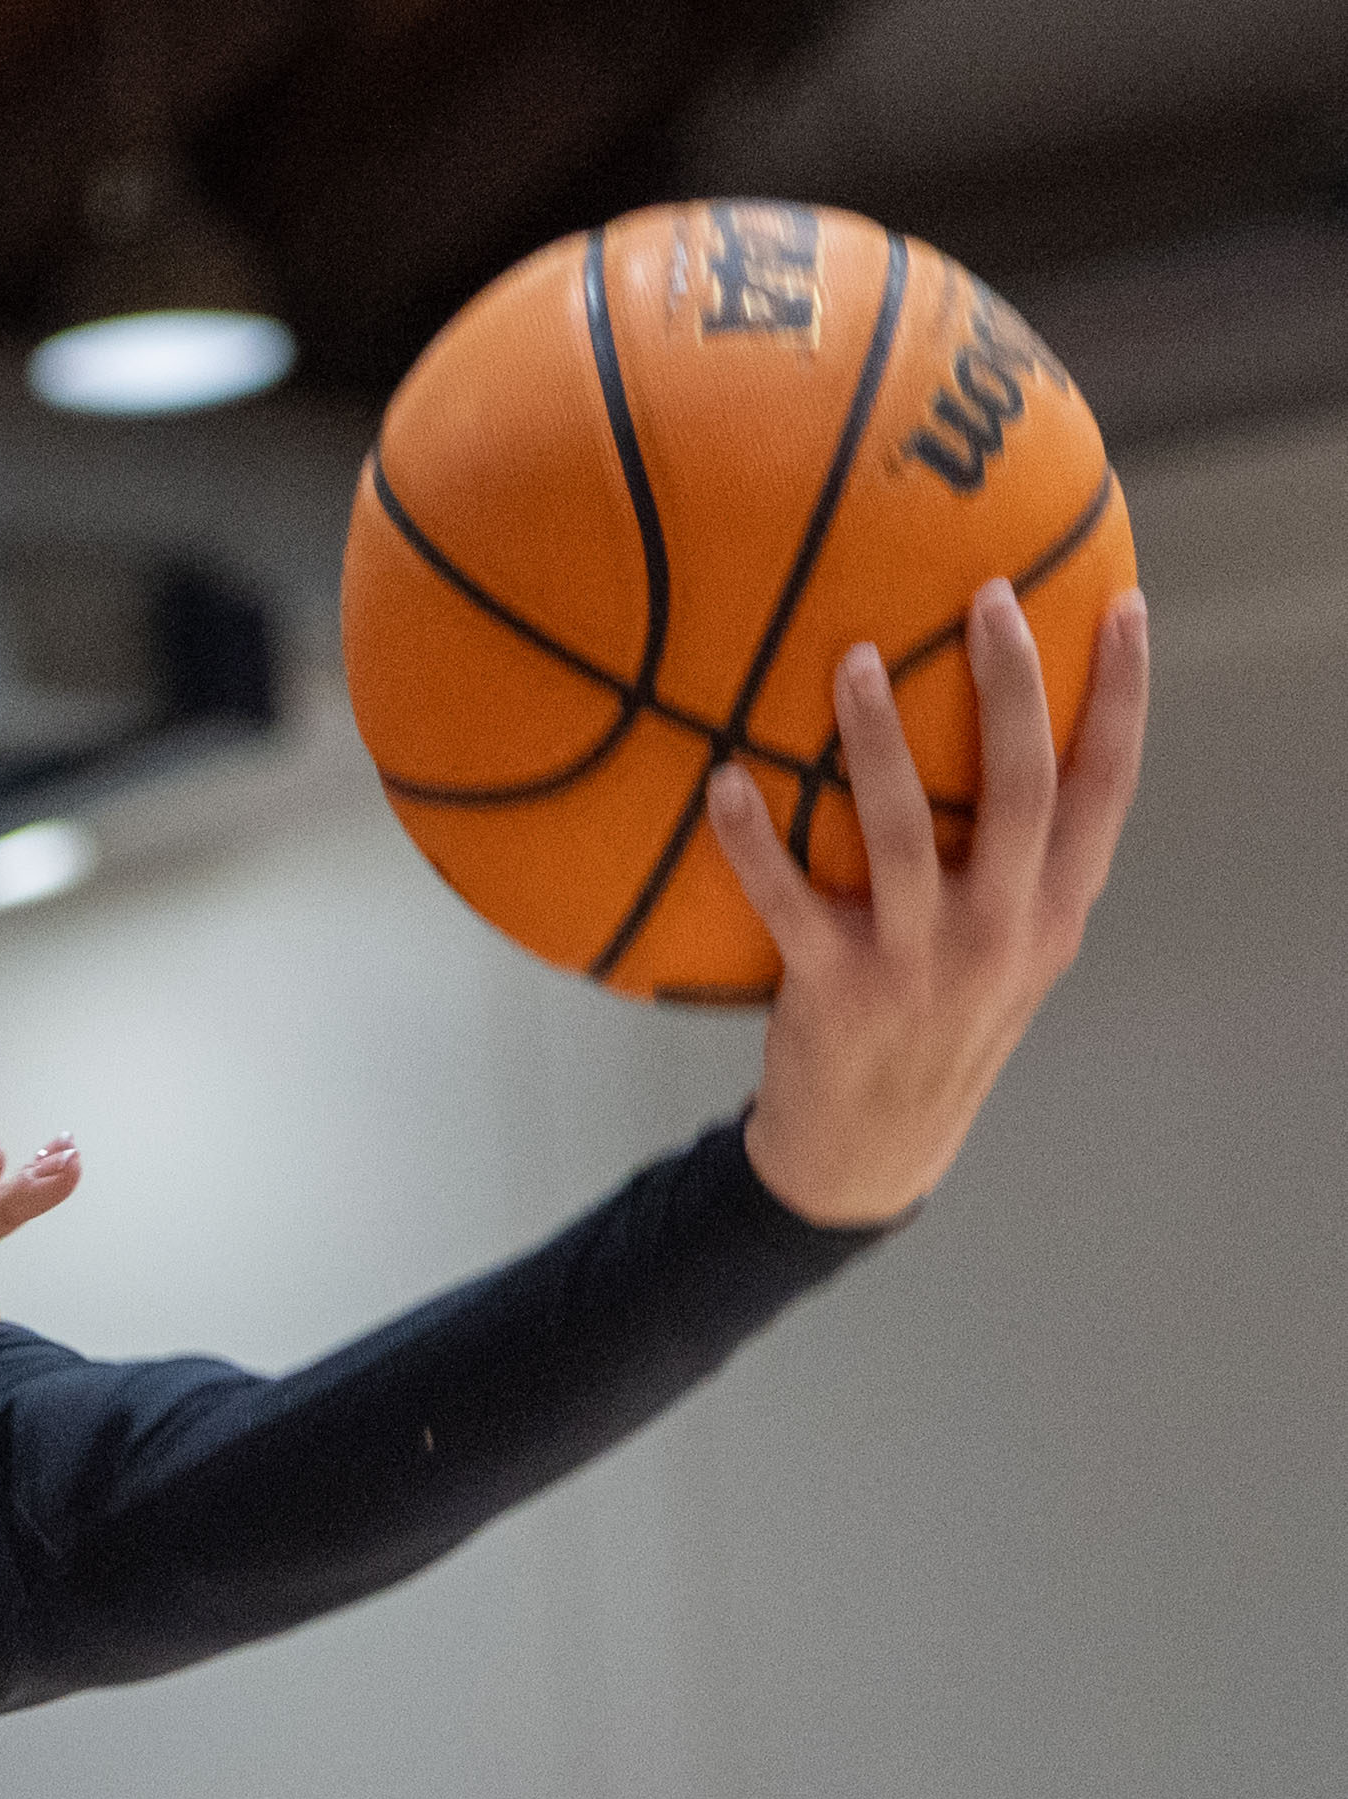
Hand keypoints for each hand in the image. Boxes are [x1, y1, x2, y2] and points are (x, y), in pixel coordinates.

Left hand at [714, 581, 1146, 1226]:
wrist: (871, 1149)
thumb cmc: (943, 1022)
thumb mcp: (1014, 950)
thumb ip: (1026, 863)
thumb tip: (1012, 735)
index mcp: (1054, 910)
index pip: (1108, 787)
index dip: (1123, 697)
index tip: (1122, 608)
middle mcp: (999, 930)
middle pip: (1017, 788)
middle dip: (1009, 687)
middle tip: (987, 601)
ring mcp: (916, 961)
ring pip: (902, 830)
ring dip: (878, 740)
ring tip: (852, 659)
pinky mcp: (834, 988)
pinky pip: (785, 899)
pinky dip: (751, 840)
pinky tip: (724, 782)